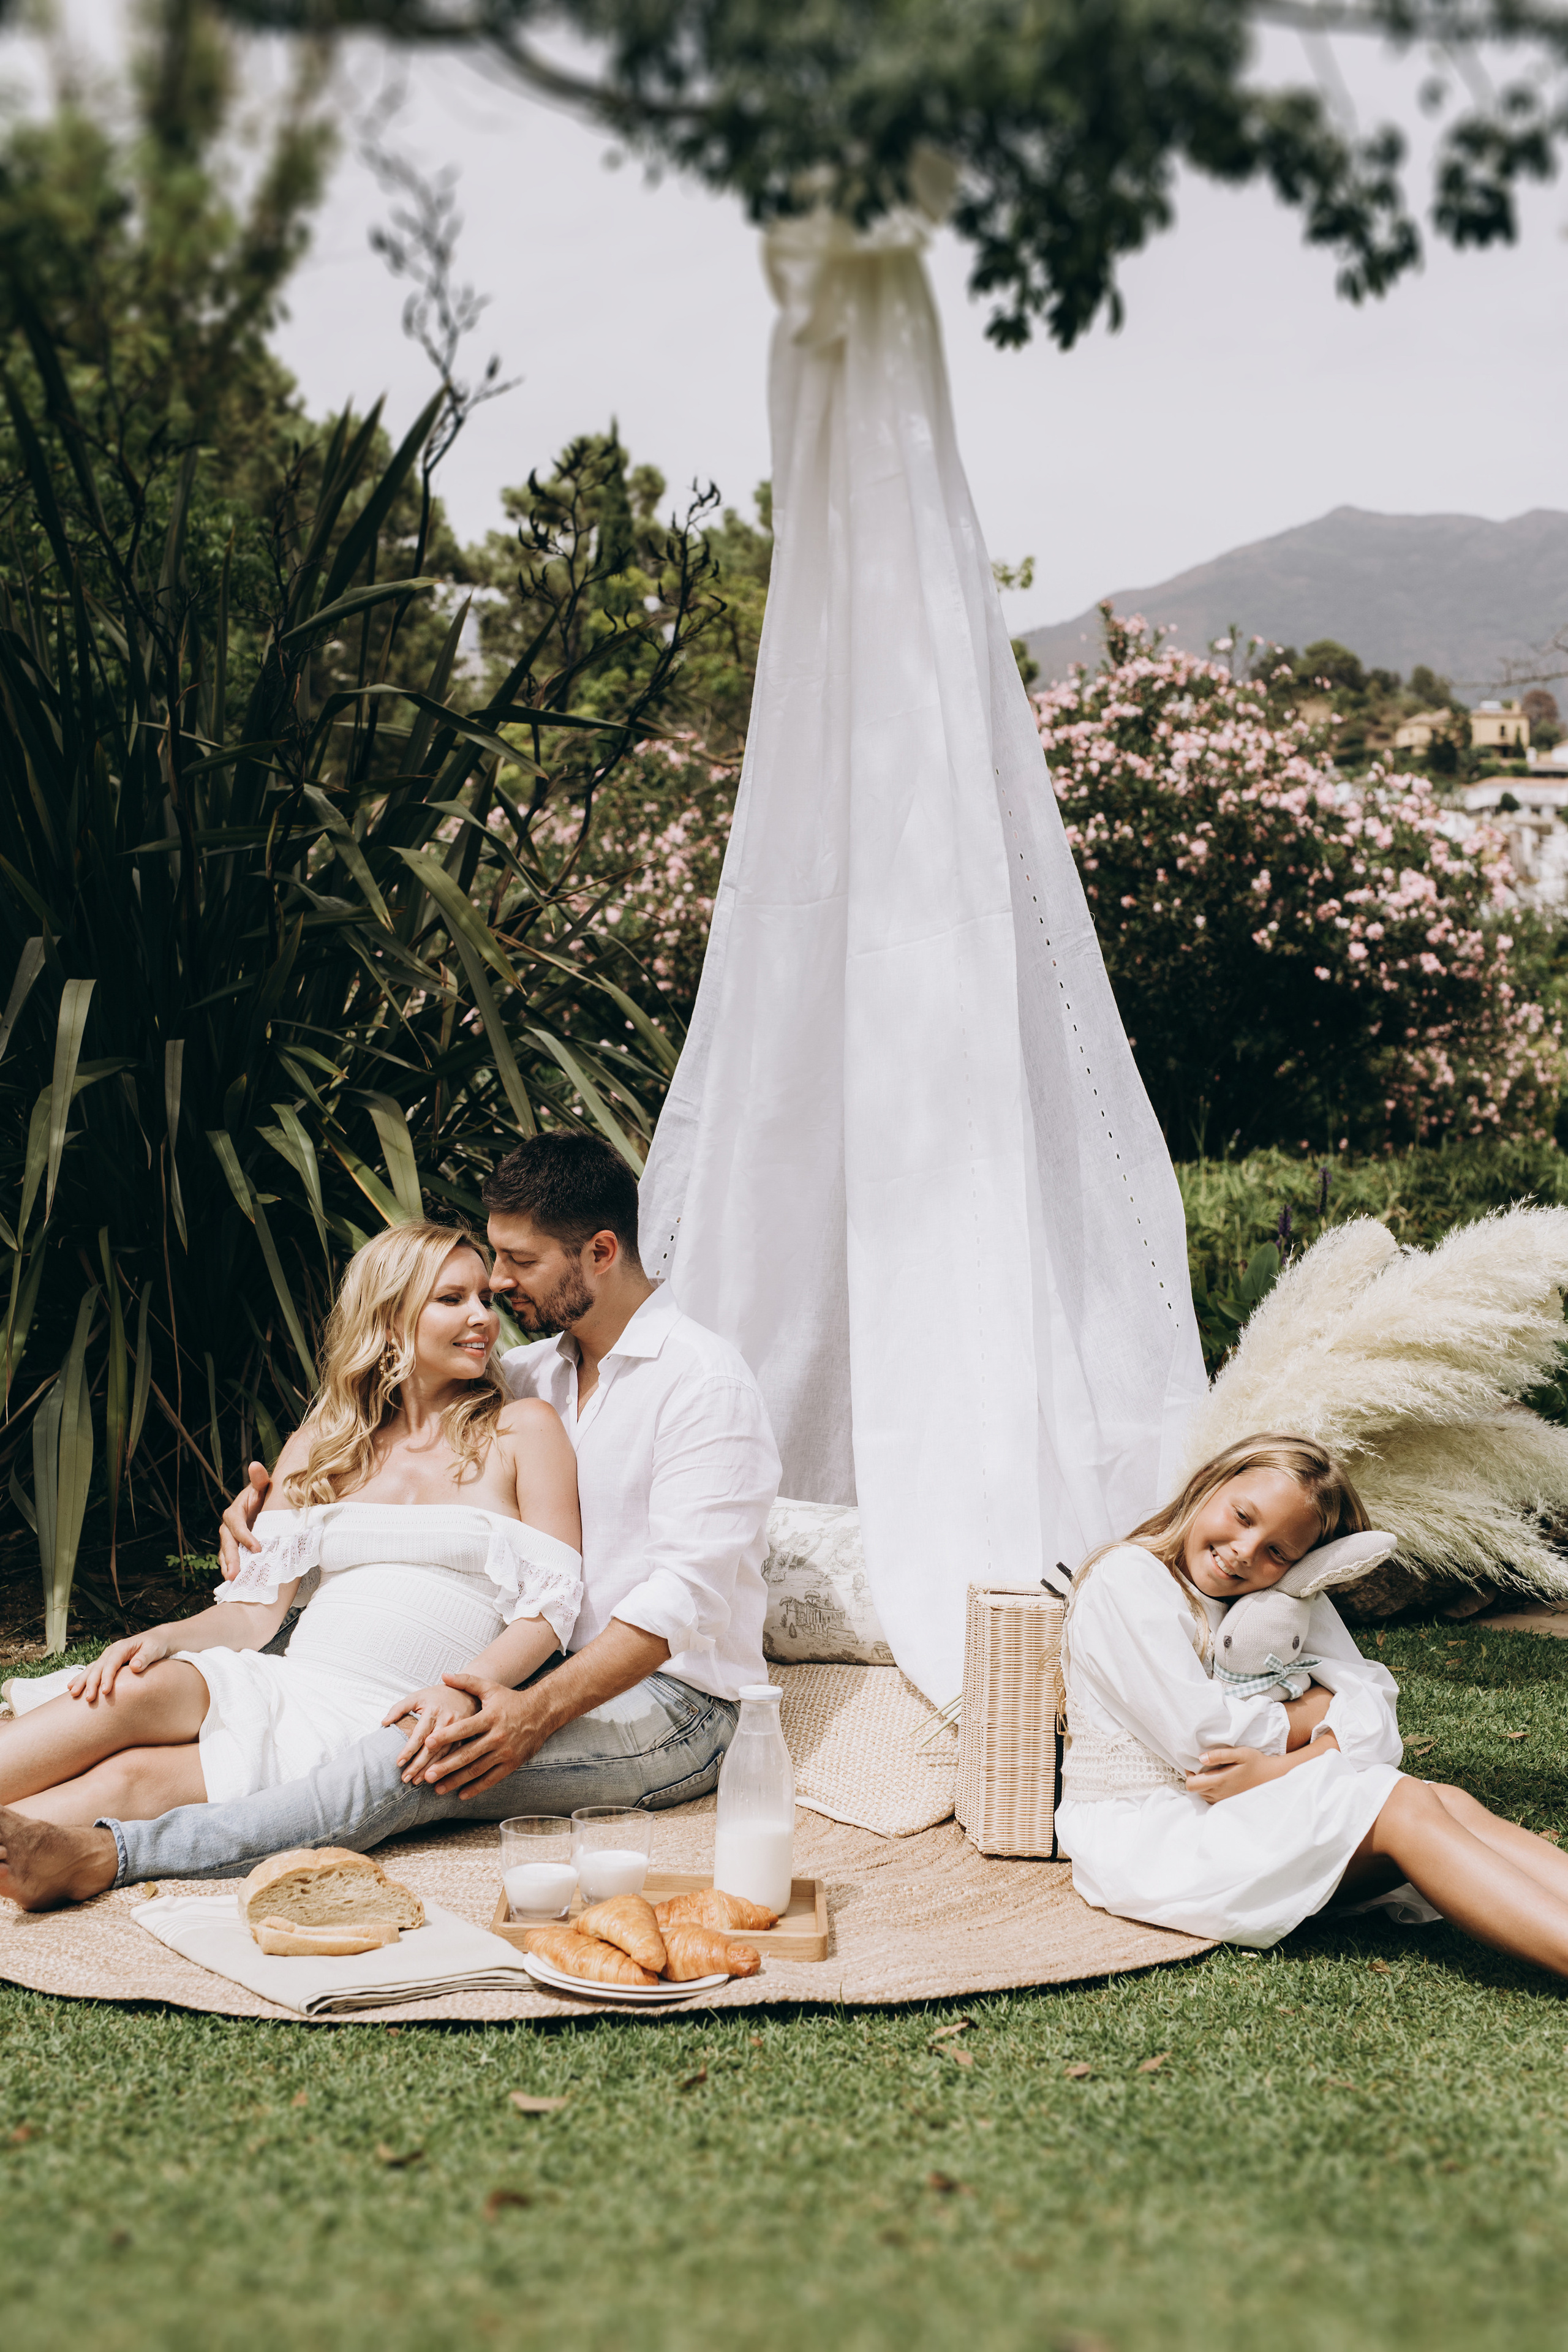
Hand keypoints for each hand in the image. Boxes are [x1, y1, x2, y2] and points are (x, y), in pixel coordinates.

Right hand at [69, 1631, 177, 1702]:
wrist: (157, 1640)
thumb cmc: (156, 1645)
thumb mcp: (154, 1649)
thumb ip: (145, 1658)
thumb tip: (134, 1667)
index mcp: (122, 1647)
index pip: (111, 1663)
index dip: (107, 1677)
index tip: (105, 1691)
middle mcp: (111, 1652)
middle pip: (98, 1667)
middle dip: (91, 1683)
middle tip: (88, 1699)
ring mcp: (107, 1657)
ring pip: (91, 1669)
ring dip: (82, 1681)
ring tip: (73, 1693)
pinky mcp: (107, 1664)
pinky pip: (92, 1671)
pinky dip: (82, 1679)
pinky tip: (72, 1687)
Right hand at [218, 1462, 271, 1578]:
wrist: (263, 1505)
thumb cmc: (263, 1496)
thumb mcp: (262, 1486)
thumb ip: (259, 1479)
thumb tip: (255, 1465)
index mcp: (234, 1513)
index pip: (237, 1526)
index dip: (245, 1537)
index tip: (258, 1549)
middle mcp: (228, 1527)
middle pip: (227, 1544)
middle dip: (231, 1559)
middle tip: (236, 1574)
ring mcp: (229, 1540)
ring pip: (225, 1555)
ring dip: (228, 1568)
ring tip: (233, 1581)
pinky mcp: (233, 1549)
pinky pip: (230, 1560)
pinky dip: (232, 1570)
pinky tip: (236, 1583)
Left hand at [384, 1682, 481, 1783]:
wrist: (467, 1692)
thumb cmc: (437, 1696)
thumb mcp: (417, 1696)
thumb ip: (399, 1708)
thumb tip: (384, 1722)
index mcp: (433, 1711)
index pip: (418, 1735)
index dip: (408, 1750)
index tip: (398, 1763)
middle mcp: (447, 1721)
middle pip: (431, 1748)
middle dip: (418, 1765)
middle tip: (406, 1779)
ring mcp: (458, 1730)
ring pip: (444, 1754)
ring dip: (431, 1769)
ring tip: (417, 1781)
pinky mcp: (466, 1737)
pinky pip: (456, 1754)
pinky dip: (446, 1767)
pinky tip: (437, 1777)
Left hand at [413, 1672, 554, 1799]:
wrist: (542, 1712)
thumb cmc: (511, 1700)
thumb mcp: (490, 1688)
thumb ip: (466, 1682)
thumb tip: (443, 1675)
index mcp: (489, 1718)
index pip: (464, 1728)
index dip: (446, 1736)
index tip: (428, 1743)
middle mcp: (497, 1736)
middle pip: (468, 1754)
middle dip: (446, 1766)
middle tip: (427, 1776)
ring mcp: (505, 1752)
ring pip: (477, 1770)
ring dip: (456, 1780)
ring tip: (438, 1788)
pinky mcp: (512, 1764)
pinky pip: (492, 1779)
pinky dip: (476, 1788)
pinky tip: (461, 1795)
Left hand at [1185, 1745, 1280, 1804]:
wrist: (1272, 1776)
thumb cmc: (1256, 1762)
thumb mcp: (1239, 1753)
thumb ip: (1219, 1755)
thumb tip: (1201, 1758)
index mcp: (1220, 1782)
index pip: (1191, 1785)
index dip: (1189, 1774)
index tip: (1195, 1764)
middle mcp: (1220, 1794)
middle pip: (1195, 1790)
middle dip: (1194, 1778)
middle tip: (1203, 1767)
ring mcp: (1224, 1800)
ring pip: (1202, 1795)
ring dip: (1202, 1785)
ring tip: (1212, 1772)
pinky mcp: (1229, 1802)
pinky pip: (1212, 1799)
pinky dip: (1210, 1791)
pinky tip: (1218, 1780)